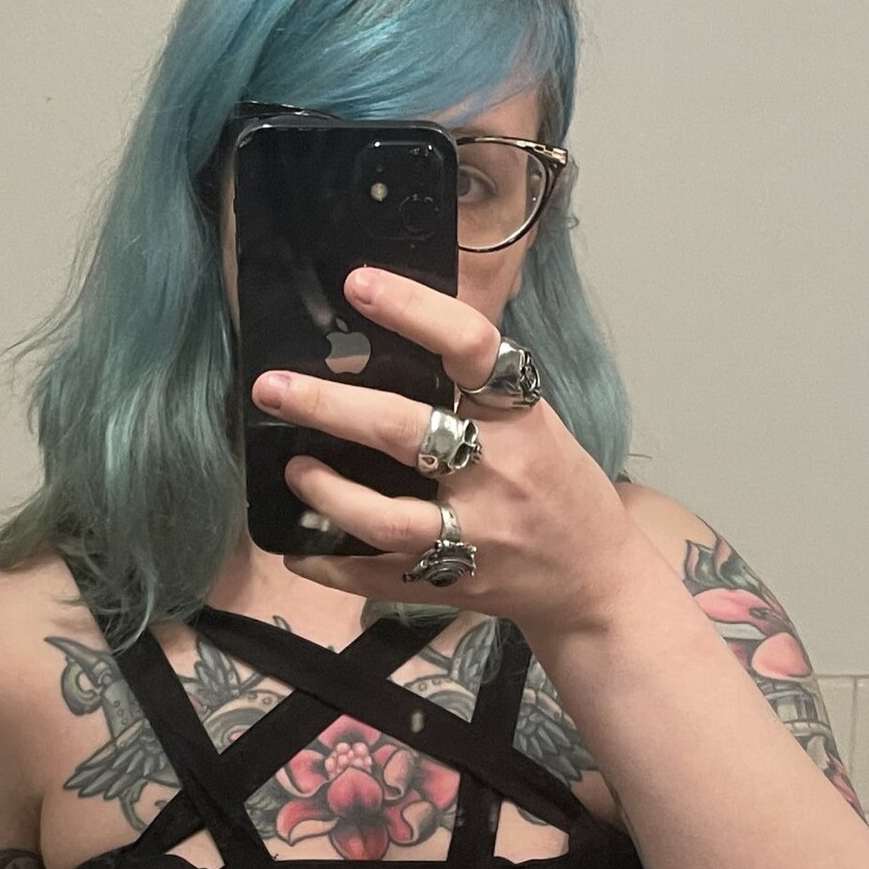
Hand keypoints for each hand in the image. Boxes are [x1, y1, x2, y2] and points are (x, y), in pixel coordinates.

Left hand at [250, 265, 641, 640]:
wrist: (596, 580)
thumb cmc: (557, 485)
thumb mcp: (535, 420)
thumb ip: (475, 387)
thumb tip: (391, 331)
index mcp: (520, 416)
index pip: (471, 347)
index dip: (414, 310)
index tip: (358, 284)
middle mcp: (498, 471)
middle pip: (404, 431)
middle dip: (329, 407)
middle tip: (272, 387)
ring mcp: (474, 535)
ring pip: (386, 518)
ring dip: (328, 493)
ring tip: (292, 471)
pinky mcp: (452, 584)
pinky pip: (378, 578)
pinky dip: (331, 565)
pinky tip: (296, 548)